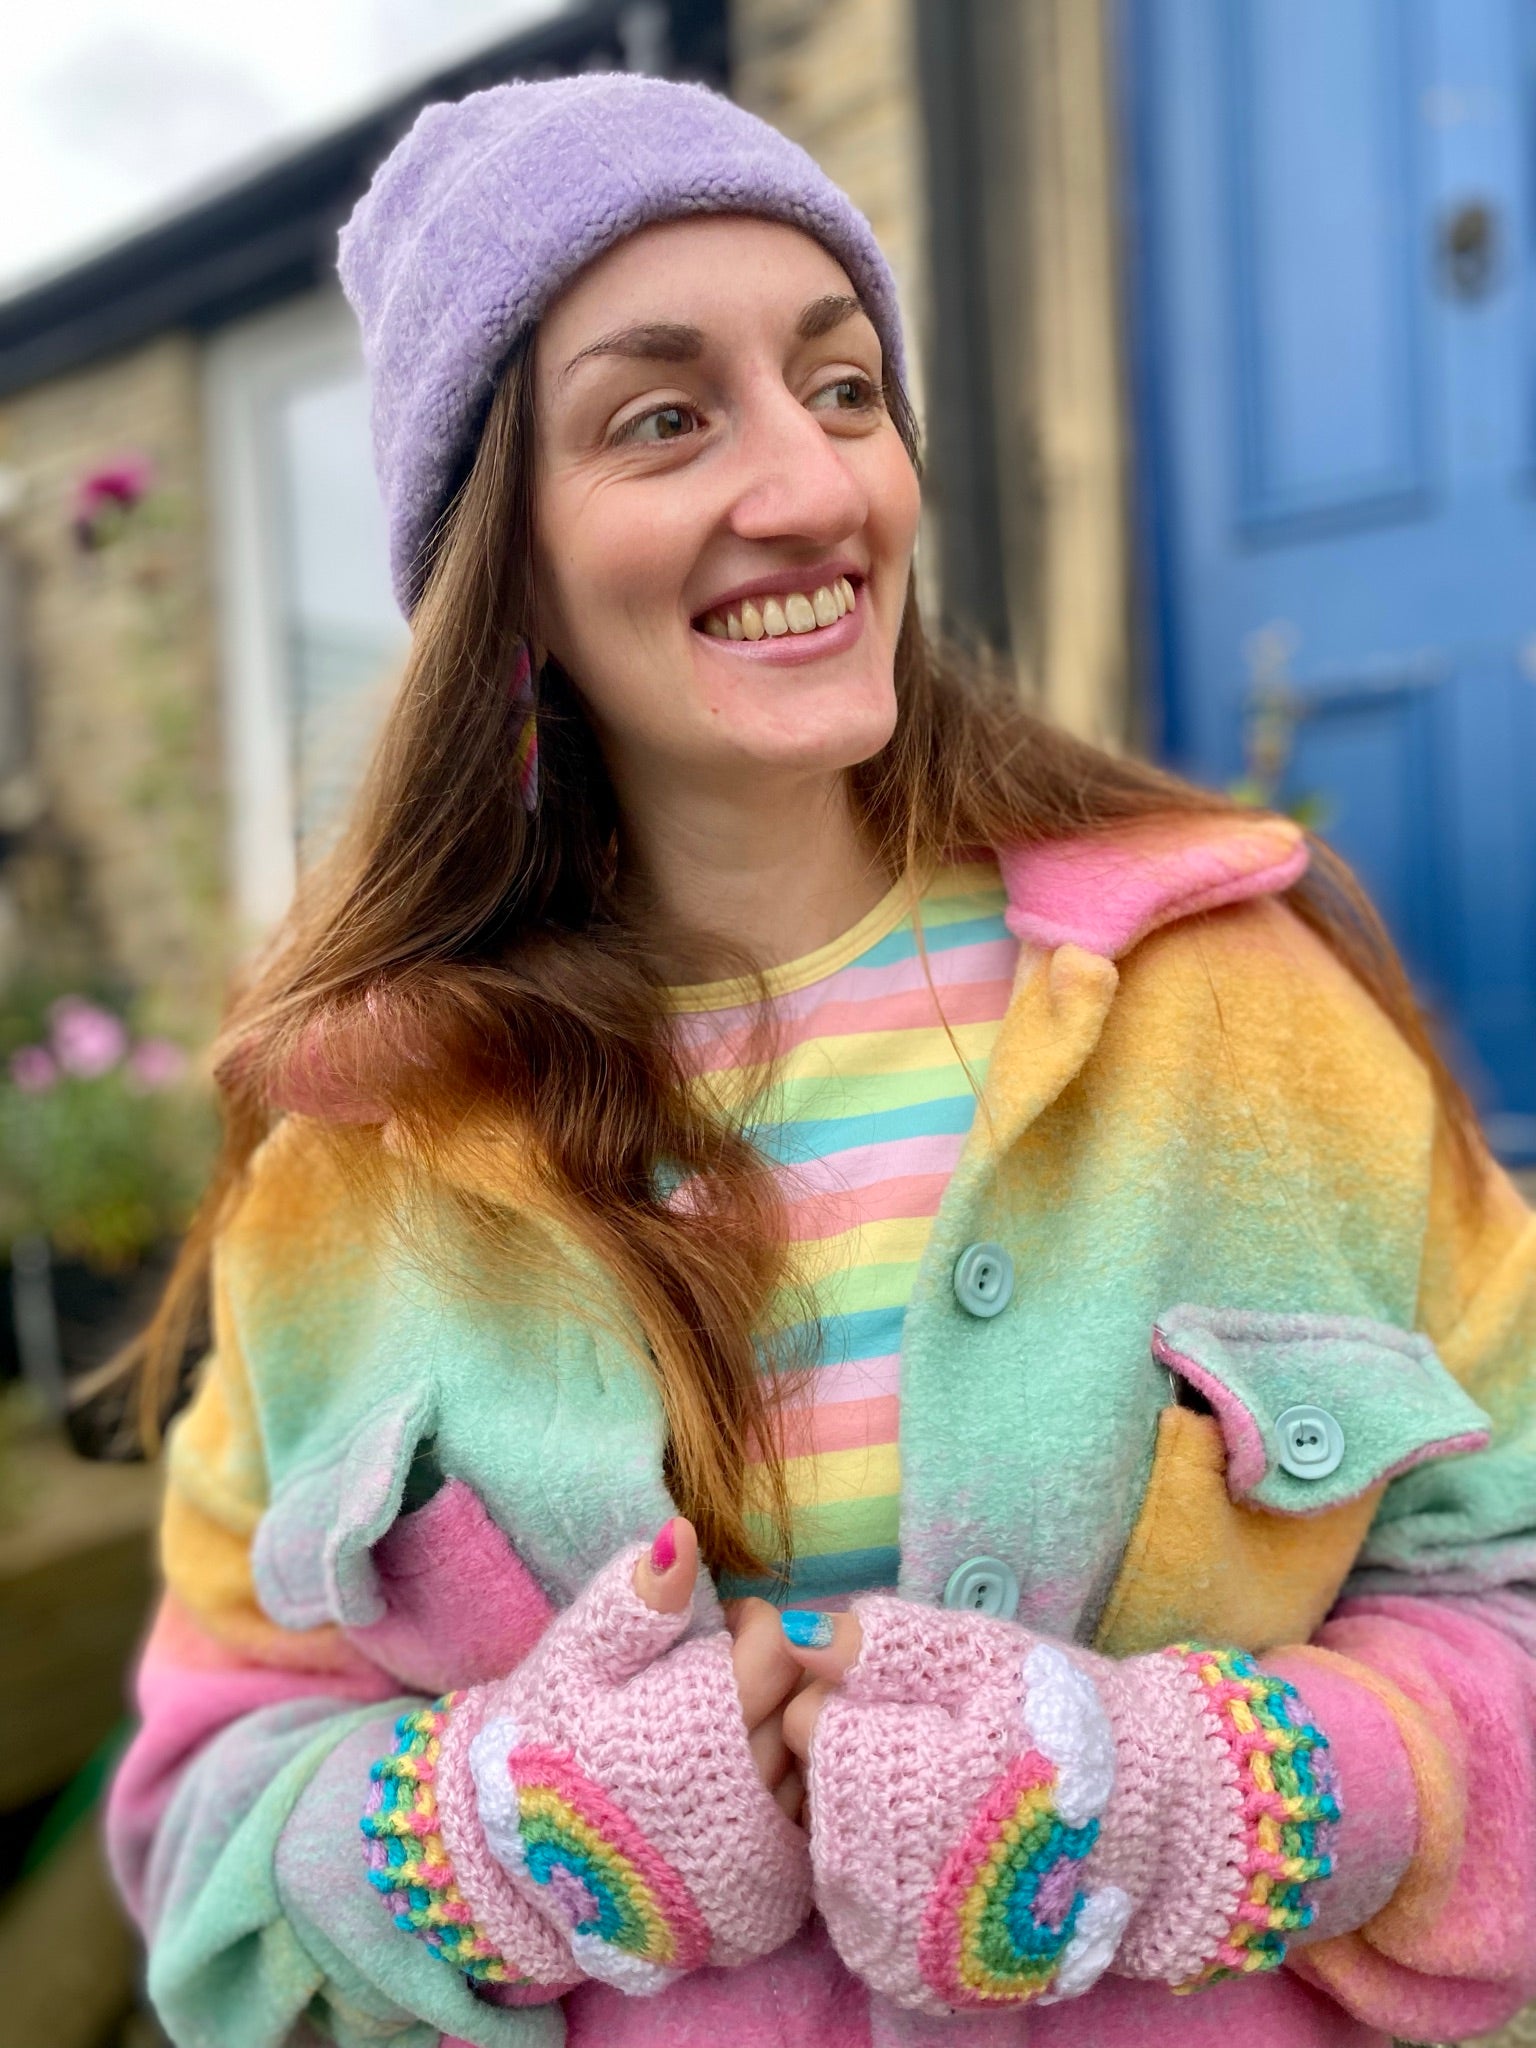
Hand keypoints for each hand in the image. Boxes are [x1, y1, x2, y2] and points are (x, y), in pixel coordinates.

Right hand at [449, 1521, 811, 1990]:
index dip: (752, 1625)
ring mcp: (757, 1858)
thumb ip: (635, 1600)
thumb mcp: (575, 1658)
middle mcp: (743, 1798)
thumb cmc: (548, 1742)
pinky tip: (740, 1792)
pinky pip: (807, 1833)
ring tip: (727, 1736)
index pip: (781, 1647)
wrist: (514, 1864)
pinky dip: (787, 1802)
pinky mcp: (762, 1905)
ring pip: (810, 1767)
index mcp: (702, 1727)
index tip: (716, 1632)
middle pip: (803, 1706)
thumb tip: (681, 1536)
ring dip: (783, 1739)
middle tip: (722, 1684)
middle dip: (774, 1679)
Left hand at [766, 1597, 1336, 2012]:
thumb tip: (792, 1634)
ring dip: (863, 1817)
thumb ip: (881, 1642)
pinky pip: (859, 1912)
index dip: (851, 1700)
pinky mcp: (921, 1978)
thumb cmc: (1066, 1720)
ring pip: (829, 1851)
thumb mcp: (982, 1656)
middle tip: (935, 1749)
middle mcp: (896, 1877)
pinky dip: (881, 1877)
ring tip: (942, 1799)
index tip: (912, 1704)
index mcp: (912, 1783)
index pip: (809, 1723)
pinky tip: (935, 1852)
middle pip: (815, 1790)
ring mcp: (905, 1941)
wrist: (1156, 1824)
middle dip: (855, 1758)